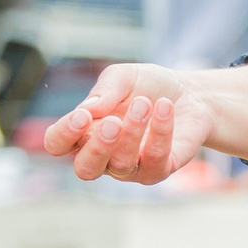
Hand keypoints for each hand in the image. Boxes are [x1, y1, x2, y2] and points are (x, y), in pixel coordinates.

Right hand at [42, 62, 214, 183]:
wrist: (189, 94)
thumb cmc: (147, 87)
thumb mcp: (123, 77)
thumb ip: (104, 90)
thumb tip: (88, 110)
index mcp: (83, 132)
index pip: (58, 144)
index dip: (64, 134)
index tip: (83, 115)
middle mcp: (103, 156)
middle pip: (85, 168)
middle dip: (97, 147)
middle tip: (114, 122)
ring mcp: (131, 168)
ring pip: (121, 165)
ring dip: (133, 134)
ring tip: (145, 104)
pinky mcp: (160, 170)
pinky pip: (155, 161)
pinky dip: (161, 132)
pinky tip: (165, 107)